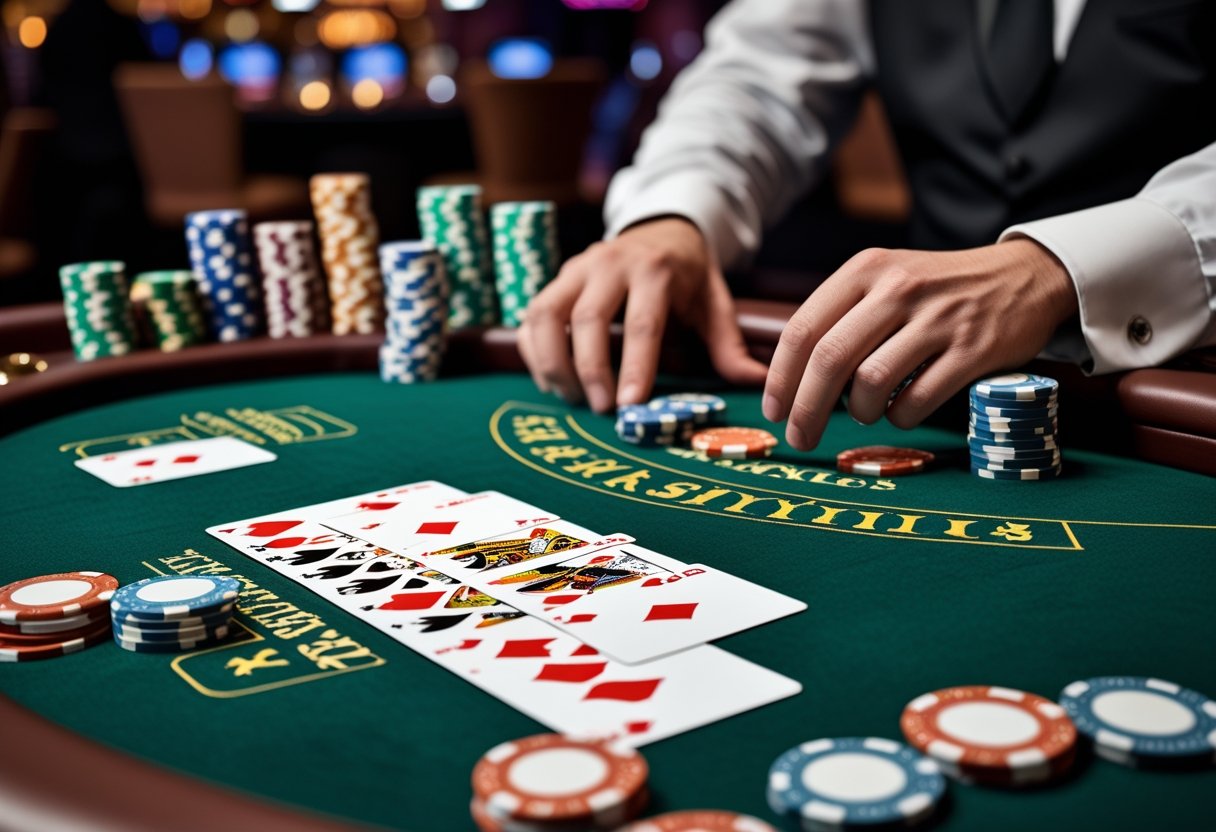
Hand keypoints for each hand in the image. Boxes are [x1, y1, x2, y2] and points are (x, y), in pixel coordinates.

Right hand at [518, 217, 767, 411]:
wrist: (659, 225)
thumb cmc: (687, 273)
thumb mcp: (714, 301)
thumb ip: (729, 345)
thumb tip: (759, 383)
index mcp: (655, 269)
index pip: (642, 323)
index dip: (635, 366)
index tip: (631, 405)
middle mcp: (610, 263)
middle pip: (587, 319)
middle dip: (591, 370)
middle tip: (603, 410)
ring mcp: (576, 268)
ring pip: (547, 314)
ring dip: (553, 363)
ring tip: (571, 398)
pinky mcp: (555, 277)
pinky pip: (531, 316)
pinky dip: (534, 352)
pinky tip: (551, 381)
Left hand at [761, 240, 1078, 449]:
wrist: (1024, 276)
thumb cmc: (937, 290)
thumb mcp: (885, 280)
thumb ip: (840, 317)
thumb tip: (791, 380)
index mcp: (865, 270)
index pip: (803, 329)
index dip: (780, 378)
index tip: (774, 412)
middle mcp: (897, 288)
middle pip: (830, 359)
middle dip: (807, 409)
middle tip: (800, 438)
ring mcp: (937, 319)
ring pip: (870, 382)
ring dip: (859, 412)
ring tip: (865, 412)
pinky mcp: (973, 350)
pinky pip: (917, 400)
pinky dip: (899, 418)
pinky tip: (901, 411)